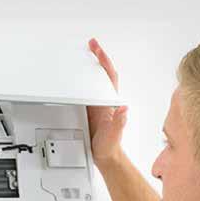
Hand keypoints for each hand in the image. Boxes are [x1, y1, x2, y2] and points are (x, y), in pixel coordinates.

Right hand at [87, 38, 127, 167]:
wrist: (105, 156)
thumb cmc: (109, 146)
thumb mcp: (113, 135)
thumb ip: (119, 123)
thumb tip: (124, 109)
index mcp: (109, 102)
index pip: (109, 76)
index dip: (104, 61)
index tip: (97, 49)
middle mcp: (104, 100)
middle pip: (102, 73)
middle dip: (97, 57)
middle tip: (90, 44)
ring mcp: (97, 104)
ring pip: (94, 80)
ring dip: (90, 67)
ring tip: (83, 54)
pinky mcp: (89, 110)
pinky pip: (85, 90)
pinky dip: (82, 80)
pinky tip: (75, 77)